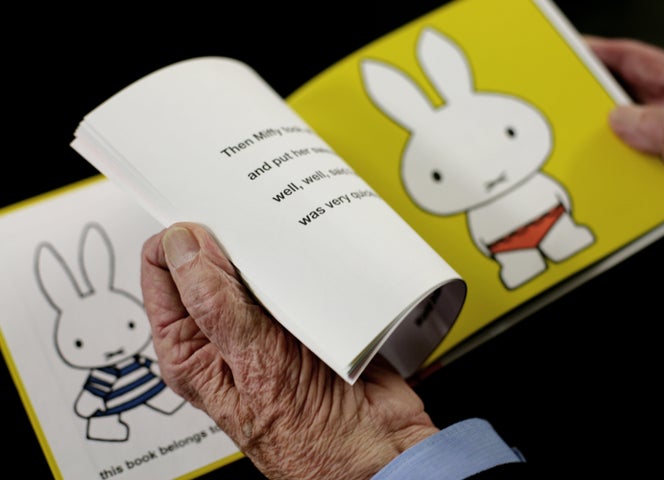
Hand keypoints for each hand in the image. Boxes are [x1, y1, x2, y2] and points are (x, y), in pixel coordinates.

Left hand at [140, 223, 437, 479]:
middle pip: (208, 257)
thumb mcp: (252, 365)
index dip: (179, 239)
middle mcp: (223, 330)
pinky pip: (294, 268)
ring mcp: (266, 319)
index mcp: (190, 345)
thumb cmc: (309, 435)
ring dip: (267, 248)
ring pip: (254, 259)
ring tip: (279, 245)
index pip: (162, 269)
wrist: (375, 447)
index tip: (207, 222)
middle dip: (226, 237)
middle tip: (248, 229)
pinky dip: (300, 257)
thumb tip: (182, 247)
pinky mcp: (304, 310)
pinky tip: (307, 259)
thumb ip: (214, 303)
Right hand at [586, 36, 663, 275]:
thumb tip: (621, 118)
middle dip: (590, 103)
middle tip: (556, 106)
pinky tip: (588, 189)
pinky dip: (604, 185)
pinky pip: (624, 182)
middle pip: (626, 103)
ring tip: (566, 151)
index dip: (604, 54)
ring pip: (621, 146)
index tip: (569, 53)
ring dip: (596, 151)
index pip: (645, 65)